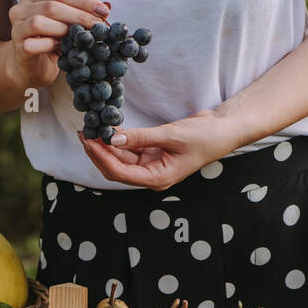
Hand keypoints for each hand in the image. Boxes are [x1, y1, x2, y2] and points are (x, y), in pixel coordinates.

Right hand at [5, 0, 109, 89]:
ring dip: (62, 29)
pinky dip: (49, 45)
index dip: (84, 1)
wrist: (30, 67)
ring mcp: (16, 28)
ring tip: (77, 37)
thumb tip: (106, 6)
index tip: (104, 11)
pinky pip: (33, 44)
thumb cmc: (50, 41)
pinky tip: (60, 48)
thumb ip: (81, 12)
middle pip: (52, 6)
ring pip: (39, 22)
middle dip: (78, 15)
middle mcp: (20, 8)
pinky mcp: (18, 47)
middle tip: (97, 26)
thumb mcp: (66, 24)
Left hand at [79, 110, 235, 190]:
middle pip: (116, 169)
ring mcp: (152, 165)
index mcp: (158, 178)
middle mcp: (152, 176)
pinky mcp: (153, 153)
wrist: (223, 129)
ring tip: (92, 130)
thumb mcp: (171, 135)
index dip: (102, 158)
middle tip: (84, 134)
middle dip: (99, 153)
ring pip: (121, 159)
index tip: (89, 141)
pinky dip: (119, 140)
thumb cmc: (204, 136)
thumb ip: (141, 137)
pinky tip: (108, 130)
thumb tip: (113, 138)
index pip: (121, 173)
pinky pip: (130, 149)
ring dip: (106, 146)